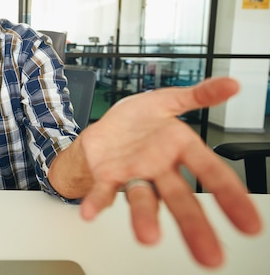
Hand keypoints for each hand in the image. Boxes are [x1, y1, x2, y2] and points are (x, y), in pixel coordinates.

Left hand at [79, 77, 261, 267]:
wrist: (103, 130)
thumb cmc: (136, 122)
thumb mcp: (167, 100)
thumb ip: (198, 95)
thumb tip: (230, 84)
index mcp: (179, 149)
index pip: (210, 171)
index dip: (230, 195)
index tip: (249, 224)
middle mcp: (159, 169)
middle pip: (180, 197)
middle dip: (194, 224)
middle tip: (210, 255)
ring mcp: (133, 176)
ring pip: (143, 199)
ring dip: (144, 218)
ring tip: (148, 237)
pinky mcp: (107, 178)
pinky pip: (103, 192)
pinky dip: (97, 202)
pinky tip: (91, 212)